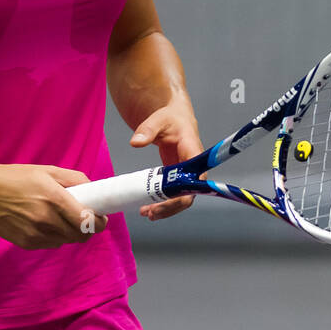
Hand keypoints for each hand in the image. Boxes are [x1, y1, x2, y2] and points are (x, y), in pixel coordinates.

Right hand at [0, 163, 109, 249]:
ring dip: (70, 232)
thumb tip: (94, 190)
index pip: (88, 221)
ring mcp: (36, 234)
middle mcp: (47, 220)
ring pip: (67, 241)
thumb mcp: (48, 170)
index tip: (101, 217)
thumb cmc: (16, 178)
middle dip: (87, 227)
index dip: (100, 222)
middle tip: (83, 216)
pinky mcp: (27, 244)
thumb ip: (76, 179)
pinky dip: (54, 235)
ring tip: (59, 217)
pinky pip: (51, 244)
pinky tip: (43, 222)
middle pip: (81, 235)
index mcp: (55, 199)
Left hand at [128, 99, 202, 221]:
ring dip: (166, 208)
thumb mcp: (158, 119)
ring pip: (181, 197)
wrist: (175, 116)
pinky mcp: (176, 176)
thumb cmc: (170, 117)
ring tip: (147, 213)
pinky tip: (148, 207)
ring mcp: (185, 173)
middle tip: (151, 212)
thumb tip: (135, 143)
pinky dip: (162, 201)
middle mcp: (193, 166)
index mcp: (193, 151)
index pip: (195, 178)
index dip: (185, 193)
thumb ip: (147, 130)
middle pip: (188, 193)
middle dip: (171, 206)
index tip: (167, 201)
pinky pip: (173, 193)